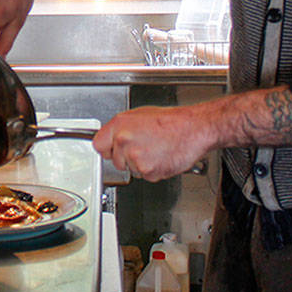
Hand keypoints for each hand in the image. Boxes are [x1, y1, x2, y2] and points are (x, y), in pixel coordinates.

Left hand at [92, 105, 214, 181]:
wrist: (193, 129)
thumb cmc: (171, 121)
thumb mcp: (140, 116)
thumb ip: (122, 129)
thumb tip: (113, 138)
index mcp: (120, 125)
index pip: (98, 145)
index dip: (107, 149)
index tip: (111, 150)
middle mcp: (124, 141)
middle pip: (115, 160)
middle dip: (126, 157)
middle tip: (144, 147)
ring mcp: (135, 158)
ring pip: (131, 169)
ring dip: (141, 164)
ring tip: (156, 149)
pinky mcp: (148, 171)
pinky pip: (145, 176)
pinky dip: (153, 170)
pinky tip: (161, 157)